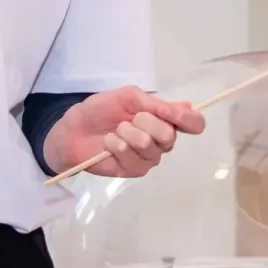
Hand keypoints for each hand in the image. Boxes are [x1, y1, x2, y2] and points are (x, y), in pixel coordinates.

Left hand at [44, 86, 205, 177]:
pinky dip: (118, 145)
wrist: (73, 130)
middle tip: (130, 118)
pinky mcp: (134, 170)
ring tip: (116, 130)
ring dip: (129, 133)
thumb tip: (187, 107)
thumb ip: (156, 104)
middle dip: (147, 122)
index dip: (188, 120)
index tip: (172, 113)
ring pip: (151, 146)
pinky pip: (133, 158)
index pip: (193, 123)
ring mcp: (149, 157)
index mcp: (164, 119)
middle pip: (170, 135)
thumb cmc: (100, 110)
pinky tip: (109, 143)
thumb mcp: (129, 97)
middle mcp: (162, 140)